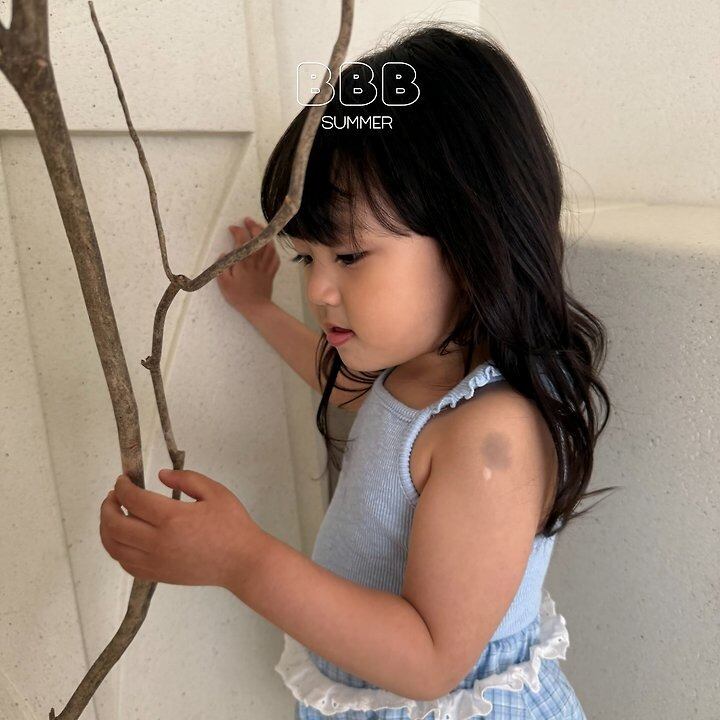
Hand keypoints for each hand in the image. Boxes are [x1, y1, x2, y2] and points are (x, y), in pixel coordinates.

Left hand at [99, 469, 265, 588]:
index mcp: (172, 518)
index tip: (123, 479)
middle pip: (115, 525)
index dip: (122, 487)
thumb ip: (186, 479)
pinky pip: (126, 563)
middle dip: (108, 507)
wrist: (242, 562)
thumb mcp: (215, 492)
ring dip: (106, 529)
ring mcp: (155, 562)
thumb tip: (160, 475)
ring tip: (113, 516)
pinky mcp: (157, 575)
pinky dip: (117, 549)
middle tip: (113, 496)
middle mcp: (157, 542)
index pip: (132, 499)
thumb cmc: (232, 525)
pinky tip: (124, 538)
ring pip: (114, 547)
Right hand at [216, 216, 279, 315]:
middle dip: (253, 227)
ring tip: (259, 227)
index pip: (241, 241)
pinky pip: (275, 257)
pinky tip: (269, 245)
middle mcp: (256, 262)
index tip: (232, 228)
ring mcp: (265, 266)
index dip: (238, 231)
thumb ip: (222, 266)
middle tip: (247, 220)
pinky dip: (273, 249)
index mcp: (243, 263)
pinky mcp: (271, 272)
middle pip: (258, 240)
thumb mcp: (224, 282)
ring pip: (269, 246)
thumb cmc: (238, 296)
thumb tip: (224, 254)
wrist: (256, 308)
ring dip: (265, 235)